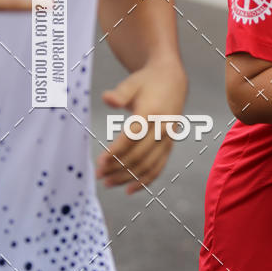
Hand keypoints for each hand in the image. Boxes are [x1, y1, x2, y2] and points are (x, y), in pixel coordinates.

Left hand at [96, 61, 187, 193]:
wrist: (172, 80)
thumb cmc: (147, 82)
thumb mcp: (132, 83)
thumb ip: (119, 93)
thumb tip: (107, 98)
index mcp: (151, 112)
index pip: (131, 137)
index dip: (115, 152)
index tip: (99, 162)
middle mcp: (161, 127)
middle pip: (139, 155)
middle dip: (117, 168)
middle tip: (98, 175)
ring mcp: (168, 138)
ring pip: (149, 165)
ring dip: (128, 177)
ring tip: (108, 183)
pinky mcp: (170, 144)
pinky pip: (159, 167)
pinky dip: (146, 181)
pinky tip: (129, 189)